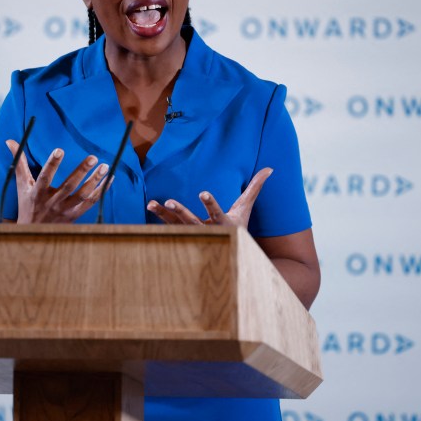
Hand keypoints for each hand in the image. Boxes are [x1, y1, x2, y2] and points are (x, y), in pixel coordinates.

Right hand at [6, 140, 110, 223]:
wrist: (33, 233)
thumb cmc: (27, 205)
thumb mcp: (21, 185)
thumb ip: (19, 162)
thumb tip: (10, 141)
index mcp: (37, 193)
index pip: (44, 177)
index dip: (51, 164)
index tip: (59, 150)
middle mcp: (52, 202)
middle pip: (69, 186)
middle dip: (81, 171)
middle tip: (93, 157)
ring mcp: (65, 210)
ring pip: (82, 195)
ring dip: (95, 181)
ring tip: (105, 166)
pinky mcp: (75, 215)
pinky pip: (91, 203)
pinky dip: (101, 191)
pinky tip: (110, 179)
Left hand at [146, 167, 272, 227]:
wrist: (228, 252)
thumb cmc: (238, 227)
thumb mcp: (246, 209)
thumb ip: (255, 188)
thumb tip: (270, 168)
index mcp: (223, 223)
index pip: (216, 212)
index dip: (210, 203)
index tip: (202, 192)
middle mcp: (207, 231)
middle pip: (192, 221)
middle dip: (181, 212)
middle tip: (171, 201)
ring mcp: (193, 234)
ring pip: (176, 224)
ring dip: (164, 214)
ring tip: (152, 204)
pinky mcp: (183, 233)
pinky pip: (169, 225)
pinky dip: (160, 216)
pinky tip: (151, 206)